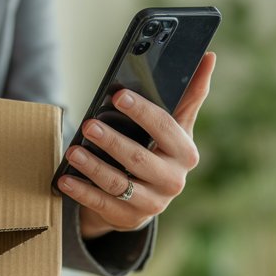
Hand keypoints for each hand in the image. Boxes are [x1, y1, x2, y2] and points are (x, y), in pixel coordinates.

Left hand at [58, 52, 215, 238]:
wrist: (148, 196)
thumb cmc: (160, 150)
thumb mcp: (176, 126)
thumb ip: (191, 94)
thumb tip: (209, 56)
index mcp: (185, 153)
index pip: (164, 128)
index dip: (141, 111)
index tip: (117, 95)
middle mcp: (173, 181)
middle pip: (139, 159)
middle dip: (112, 141)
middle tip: (89, 125)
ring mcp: (152, 203)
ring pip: (119, 184)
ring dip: (93, 168)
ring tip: (72, 152)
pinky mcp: (129, 218)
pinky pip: (102, 204)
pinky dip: (82, 192)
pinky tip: (65, 180)